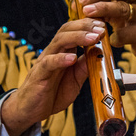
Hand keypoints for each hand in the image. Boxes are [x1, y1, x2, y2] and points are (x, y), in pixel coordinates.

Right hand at [1, 18, 105, 135]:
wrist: (31, 110)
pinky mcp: (39, 74)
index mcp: (63, 52)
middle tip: (101, 28)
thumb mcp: (76, 79)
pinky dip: (61, 59)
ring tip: (93, 38)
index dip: (88, 25)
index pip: (74, 31)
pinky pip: (49, 63)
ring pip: (59, 42)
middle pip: (66, 30)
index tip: (104, 25)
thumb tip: (99, 54)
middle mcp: (54, 53)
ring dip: (77, 38)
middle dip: (85, 26)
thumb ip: (85, 67)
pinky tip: (72, 58)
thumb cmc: (52, 93)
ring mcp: (45, 61)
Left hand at [77, 0, 135, 67]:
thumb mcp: (120, 12)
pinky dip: (113, 37)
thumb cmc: (134, 26)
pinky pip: (124, 34)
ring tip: (87, 13)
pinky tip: (109, 39)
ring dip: (102, 9)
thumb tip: (78, 3)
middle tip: (82, 1)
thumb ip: (103, 5)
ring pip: (122, 8)